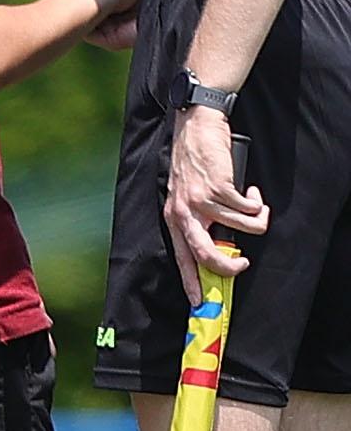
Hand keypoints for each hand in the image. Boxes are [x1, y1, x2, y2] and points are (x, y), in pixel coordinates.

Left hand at [164, 104, 265, 283]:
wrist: (195, 128)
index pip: (182, 258)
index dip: (191, 283)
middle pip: (207, 254)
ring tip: (253, 204)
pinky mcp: (220, 187)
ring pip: (243, 228)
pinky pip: (250, 208)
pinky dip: (257, 201)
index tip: (199, 302)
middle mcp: (184, 212)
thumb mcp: (185, 196)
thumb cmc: (193, 164)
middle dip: (229, 267)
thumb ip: (197, 220)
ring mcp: (202, 200)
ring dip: (257, 219)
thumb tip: (218, 247)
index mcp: (173, 218)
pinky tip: (251, 190)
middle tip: (243, 264)